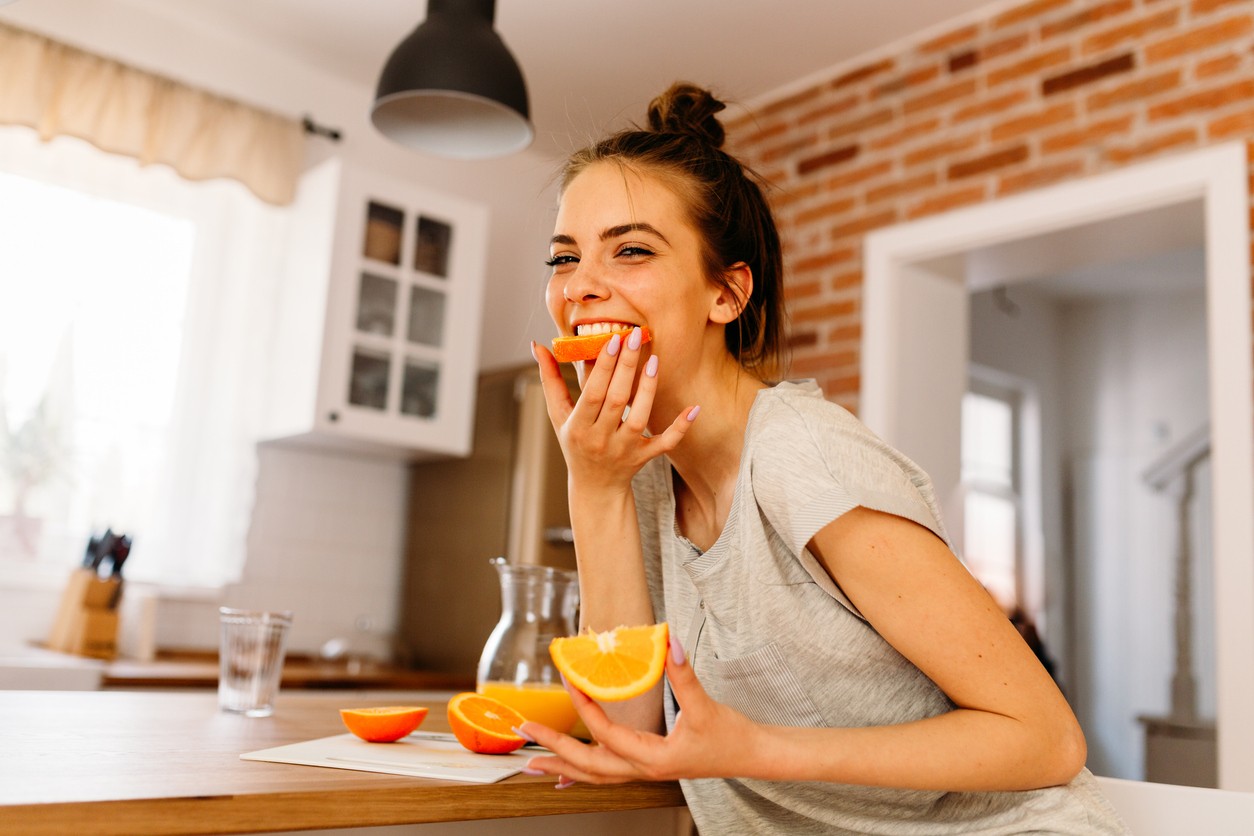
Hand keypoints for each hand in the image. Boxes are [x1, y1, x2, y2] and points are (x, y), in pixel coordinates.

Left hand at [517, 636, 759, 785]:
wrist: (752, 756)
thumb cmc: (731, 736)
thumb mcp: (705, 704)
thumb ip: (683, 673)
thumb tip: (669, 642)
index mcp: (653, 758)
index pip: (606, 733)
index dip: (584, 707)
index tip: (568, 682)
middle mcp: (643, 771)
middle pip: (588, 765)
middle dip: (553, 749)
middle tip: (525, 733)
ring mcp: (644, 773)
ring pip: (594, 776)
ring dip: (561, 767)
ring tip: (532, 762)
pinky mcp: (648, 767)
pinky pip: (607, 775)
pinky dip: (582, 775)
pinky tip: (566, 778)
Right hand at [532, 328, 696, 491]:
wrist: (594, 488)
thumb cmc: (574, 443)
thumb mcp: (557, 415)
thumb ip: (549, 380)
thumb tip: (537, 346)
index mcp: (578, 427)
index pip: (592, 393)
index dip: (603, 366)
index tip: (613, 338)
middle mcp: (601, 439)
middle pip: (617, 400)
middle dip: (626, 368)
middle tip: (634, 337)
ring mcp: (625, 449)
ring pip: (640, 418)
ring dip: (648, 390)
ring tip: (653, 360)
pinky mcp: (644, 457)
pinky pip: (665, 443)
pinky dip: (680, 427)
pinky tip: (693, 408)